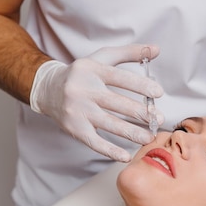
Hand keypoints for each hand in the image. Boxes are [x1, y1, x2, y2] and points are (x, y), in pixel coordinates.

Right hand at [30, 44, 164, 161]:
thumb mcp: (102, 58)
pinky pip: (94, 142)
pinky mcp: (74, 128)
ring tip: (149, 137)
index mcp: (93, 70)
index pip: (119, 78)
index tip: (158, 93)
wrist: (47, 89)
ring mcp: (79, 111)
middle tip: (158, 119)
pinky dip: (111, 151)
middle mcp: (84, 90)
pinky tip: (126, 156)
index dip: (140, 86)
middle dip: (141, 113)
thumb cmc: (82, 74)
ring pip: (109, 124)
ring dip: (132, 133)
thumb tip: (156, 49)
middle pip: (116, 103)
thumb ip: (129, 53)